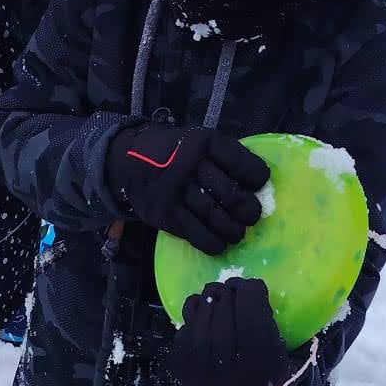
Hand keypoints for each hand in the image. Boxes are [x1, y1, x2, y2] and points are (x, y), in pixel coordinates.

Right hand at [107, 125, 267, 254]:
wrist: (127, 161)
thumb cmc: (173, 153)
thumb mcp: (197, 141)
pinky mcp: (164, 214)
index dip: (257, 178)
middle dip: (248, 210)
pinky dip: (212, 242)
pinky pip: (195, 233)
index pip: (241, 163)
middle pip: (230, 194)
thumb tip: (258, 184)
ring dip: (233, 230)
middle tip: (251, 215)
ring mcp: (174, 191)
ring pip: (214, 217)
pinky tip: (220, 243)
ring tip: (238, 232)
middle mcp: (188, 165)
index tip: (258, 186)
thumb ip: (224, 157)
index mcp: (203, 143)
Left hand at [165, 277, 292, 385]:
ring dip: (210, 298)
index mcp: (259, 363)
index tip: (253, 286)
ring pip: (202, 316)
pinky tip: (203, 310)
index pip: (251, 314)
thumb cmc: (268, 374)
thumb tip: (259, 292)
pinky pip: (184, 326)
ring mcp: (198, 366)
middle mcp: (226, 367)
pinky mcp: (181, 366)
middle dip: (229, 291)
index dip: (251, 292)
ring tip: (218, 295)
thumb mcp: (288, 357)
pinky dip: (194, 313)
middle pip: (224, 311)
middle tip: (233, 287)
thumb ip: (277, 328)